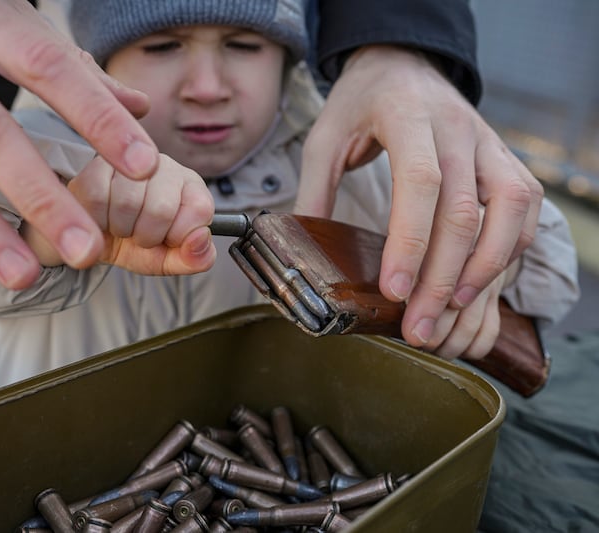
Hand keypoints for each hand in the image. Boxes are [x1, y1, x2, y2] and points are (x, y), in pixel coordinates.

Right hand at [23, 155, 216, 274]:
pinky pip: (97, 197)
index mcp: (189, 185)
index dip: (180, 235)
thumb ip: (194, 258)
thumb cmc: (134, 244)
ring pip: (128, 201)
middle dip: (147, 236)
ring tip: (119, 227)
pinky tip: (100, 220)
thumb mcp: (167, 259)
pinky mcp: (94, 164)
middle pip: (163, 207)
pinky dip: (97, 221)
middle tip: (138, 235)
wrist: (89, 241)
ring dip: (121, 229)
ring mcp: (128, 158)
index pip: (200, 208)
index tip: (167, 239)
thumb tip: (201, 240)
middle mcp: (163, 164)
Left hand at [296, 45, 542, 348]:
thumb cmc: (360, 103)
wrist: (402, 63)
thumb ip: (315, 191)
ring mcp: (488, 143)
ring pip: (508, 212)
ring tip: (450, 312)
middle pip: (464, 210)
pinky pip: (523, 210)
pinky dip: (507, 252)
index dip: (410, 240)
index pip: (420, 181)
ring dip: (484, 270)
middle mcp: (457, 129)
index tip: (393, 290)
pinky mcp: (505, 159)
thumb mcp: (324, 137)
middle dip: (442, 278)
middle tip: (417, 327)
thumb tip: (303, 252)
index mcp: (407, 116)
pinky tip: (478, 284)